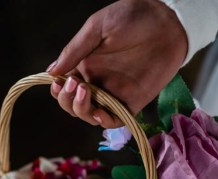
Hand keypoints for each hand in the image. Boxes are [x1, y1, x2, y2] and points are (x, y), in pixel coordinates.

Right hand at [47, 0, 187, 127]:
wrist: (166, 21)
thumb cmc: (131, 17)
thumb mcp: (97, 28)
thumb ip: (75, 50)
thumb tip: (51, 71)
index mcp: (86, 65)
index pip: (65, 87)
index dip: (59, 90)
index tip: (59, 82)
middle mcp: (98, 82)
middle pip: (74, 104)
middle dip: (68, 101)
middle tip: (75, 85)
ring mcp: (115, 93)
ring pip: (90, 115)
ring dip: (82, 110)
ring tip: (85, 92)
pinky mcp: (133, 102)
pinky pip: (115, 120)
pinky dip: (104, 122)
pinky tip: (99, 114)